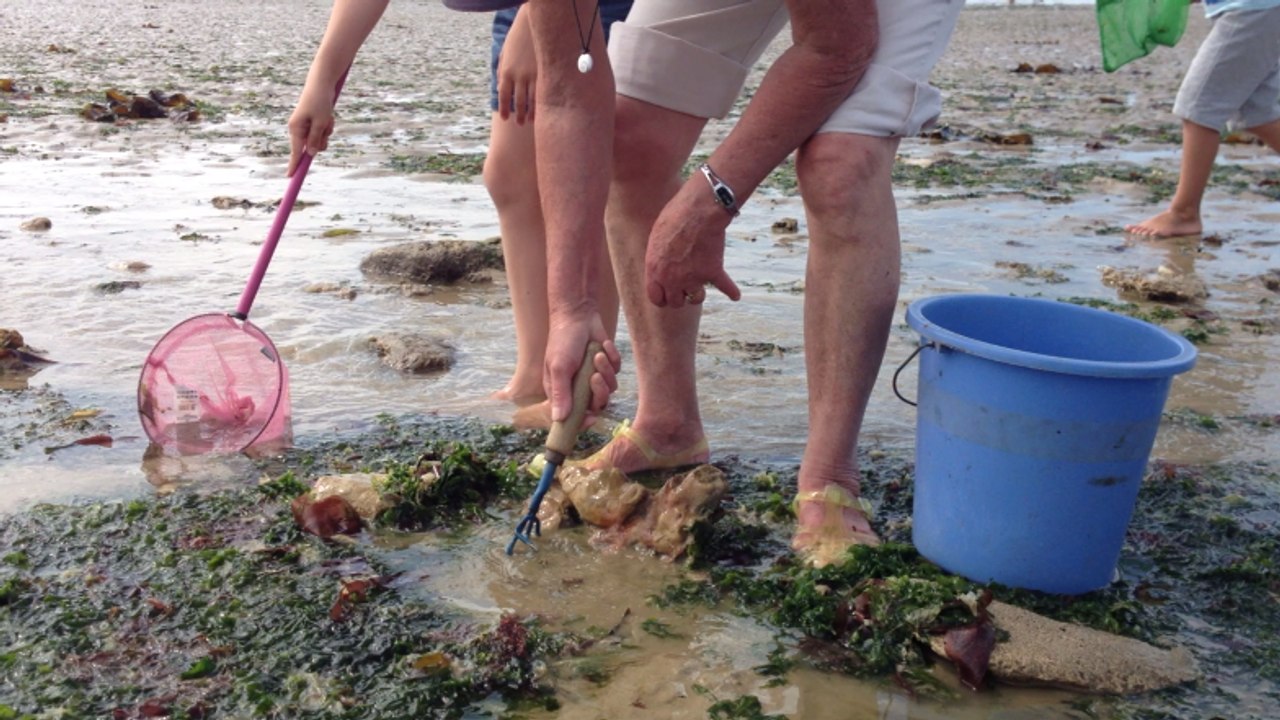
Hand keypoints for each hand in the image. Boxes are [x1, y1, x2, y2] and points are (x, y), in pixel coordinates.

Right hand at [286, 84, 336, 175]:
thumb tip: (312, 154)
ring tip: (327, 117)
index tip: (290, 177)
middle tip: (325, 125)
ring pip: (320, 140)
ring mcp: (306, 127)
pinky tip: (328, 115)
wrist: (321, 84)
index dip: (294, 165)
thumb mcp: (320, 122)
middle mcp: (299, 130)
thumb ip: (315, 139)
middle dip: (321, 139)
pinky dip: (328, 126)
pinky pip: (323, 132)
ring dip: (327, 132)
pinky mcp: (313, 124)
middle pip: (312, 148)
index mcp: (296, 129)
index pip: (296, 152)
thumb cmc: (320, 102)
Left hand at [496, 9, 535, 123]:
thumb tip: (500, 87)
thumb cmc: (518, 37)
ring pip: (531, 101)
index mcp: (506, 71)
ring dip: (530, 113)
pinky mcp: (545, 73)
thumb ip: (501, 70)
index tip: (505, 118)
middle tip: (518, 123)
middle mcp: (519, 76)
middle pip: (518, 101)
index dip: (504, 109)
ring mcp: (533, 76)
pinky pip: (543, 93)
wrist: (534, 23)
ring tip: (529, 121)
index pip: (503, 95)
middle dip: (518, 114)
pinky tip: (541, 112)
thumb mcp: (505, 53)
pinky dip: (541, 105)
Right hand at [543, 312, 620, 424]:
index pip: (572, 417)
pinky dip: (612, 358)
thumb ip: (561, 394)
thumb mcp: (559, 368)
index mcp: (562, 392)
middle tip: (595, 377)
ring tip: (597, 355)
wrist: (578, 315)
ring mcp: (593, 377)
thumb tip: (558, 419)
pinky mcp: (607, 366)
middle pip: (596, 405)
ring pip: (609, 389)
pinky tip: (603, 346)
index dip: (582, 421)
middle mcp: (578, 388)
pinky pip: (616, 372)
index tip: (590, 418)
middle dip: (599, 392)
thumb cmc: (563, 341)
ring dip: (606, 371)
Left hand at [645, 179, 742, 307]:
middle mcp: (674, 279)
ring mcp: (694, 278)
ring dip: (698, 294)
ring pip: (697, 298)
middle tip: (683, 288)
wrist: (698, 211)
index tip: (667, 293)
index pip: (657, 299)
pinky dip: (731, 291)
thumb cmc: (674, 217)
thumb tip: (662, 262)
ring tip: (700, 287)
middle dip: (680, 296)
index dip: (662, 297)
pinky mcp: (713, 271)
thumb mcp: (656, 238)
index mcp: (656, 271)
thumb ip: (658, 257)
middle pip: (676, 302)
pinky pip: (724, 286)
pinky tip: (734, 295)